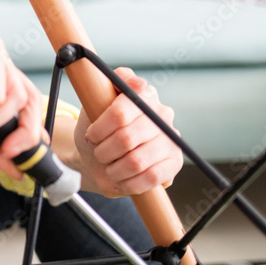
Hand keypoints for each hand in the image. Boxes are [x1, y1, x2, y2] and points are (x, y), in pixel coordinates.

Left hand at [73, 67, 181, 197]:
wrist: (100, 156)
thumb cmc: (98, 128)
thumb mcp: (92, 101)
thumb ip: (108, 83)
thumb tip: (136, 82)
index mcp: (143, 94)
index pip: (120, 113)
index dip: (100, 129)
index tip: (91, 136)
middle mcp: (161, 114)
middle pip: (127, 139)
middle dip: (105, 151)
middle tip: (99, 153)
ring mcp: (170, 138)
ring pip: (137, 161)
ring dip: (115, 169)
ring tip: (108, 167)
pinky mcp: (174, 162)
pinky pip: (152, 177)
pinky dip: (130, 182)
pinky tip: (120, 179)